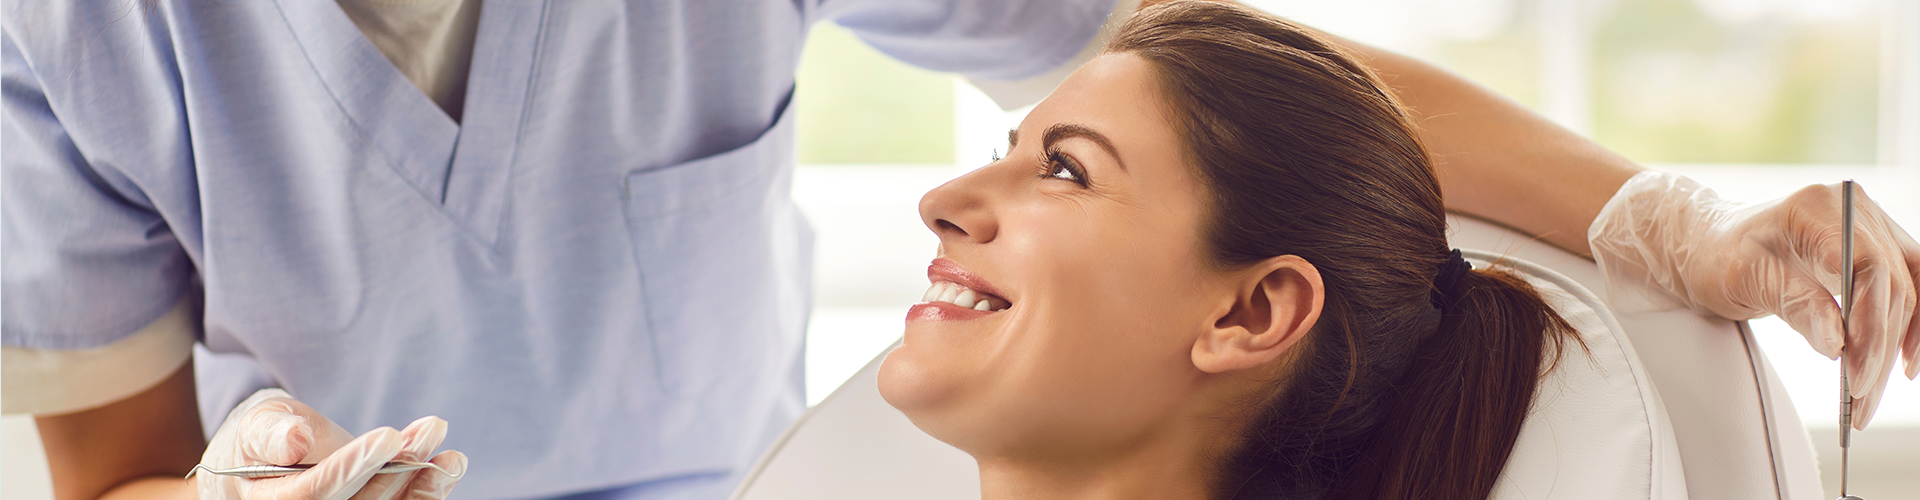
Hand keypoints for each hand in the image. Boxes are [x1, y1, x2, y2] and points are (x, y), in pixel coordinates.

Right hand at [195, 389, 467, 499]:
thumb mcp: (259, 427)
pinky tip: (449, 465)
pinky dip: (428, 490)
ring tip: (447, 449)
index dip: (352, 466)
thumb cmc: (264, 441)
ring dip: (423, 481)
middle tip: (431, 427)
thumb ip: (271, 435)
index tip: (388, 436)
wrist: (276, 462)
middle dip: (397, 466)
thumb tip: (296, 440)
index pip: (314, 493)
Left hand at [1588, 171, 1918, 428]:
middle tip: (1859, 401)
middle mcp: (1854, 210)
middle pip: (1893, 286)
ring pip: (1908, 293)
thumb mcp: (1744, 278)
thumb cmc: (1716, 254)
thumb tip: (1838, 343)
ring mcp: (1870, 228)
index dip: (1871, 327)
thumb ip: (1794, 304)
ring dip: (1895, 349)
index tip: (1857, 376)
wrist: (1707, 245)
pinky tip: (1901, 363)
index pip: (1868, 269)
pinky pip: (1908, 289)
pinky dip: (1908, 327)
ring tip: (1869, 397)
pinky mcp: (1875, 250)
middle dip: (1880, 352)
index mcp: (1819, 207)